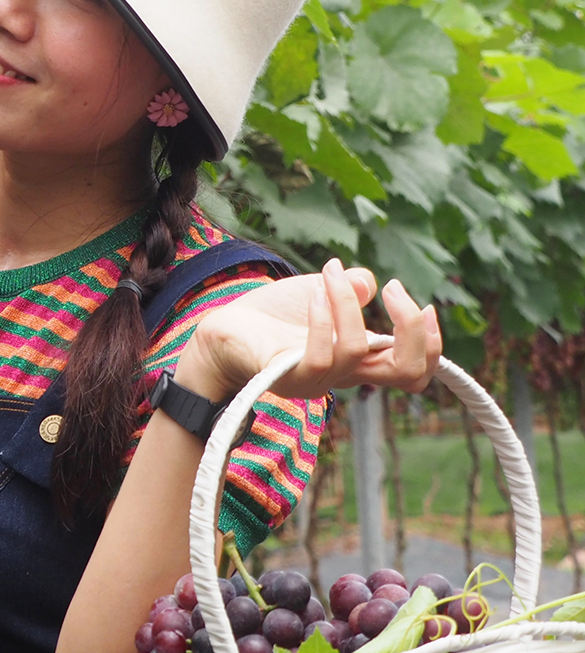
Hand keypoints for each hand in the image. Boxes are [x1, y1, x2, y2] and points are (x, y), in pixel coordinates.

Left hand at [172, 258, 441, 402]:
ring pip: (356, 350)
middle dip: (414, 330)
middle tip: (395, 289)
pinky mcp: (286, 375)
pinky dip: (322, 317)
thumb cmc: (271, 315)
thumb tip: (370, 283)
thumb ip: (350, 288)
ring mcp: (316, 378)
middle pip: (408, 375)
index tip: (423, 303)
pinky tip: (313, 293)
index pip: (413, 370)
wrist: (221, 330)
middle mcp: (344, 374)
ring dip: (347, 303)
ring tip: (328, 274)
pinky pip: (319, 356)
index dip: (431, 343)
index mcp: (359, 357)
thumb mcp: (319, 292)